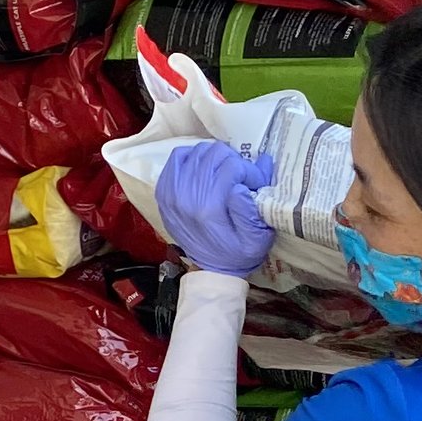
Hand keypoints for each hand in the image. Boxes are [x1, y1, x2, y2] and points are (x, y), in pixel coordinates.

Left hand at [155, 140, 274, 275]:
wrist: (211, 269)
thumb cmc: (238, 253)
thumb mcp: (257, 239)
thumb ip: (251, 210)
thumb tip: (242, 184)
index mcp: (209, 208)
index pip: (233, 166)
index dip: (250, 171)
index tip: (256, 183)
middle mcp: (186, 197)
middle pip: (215, 154)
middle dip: (235, 162)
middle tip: (241, 178)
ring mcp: (171, 192)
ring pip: (198, 151)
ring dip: (216, 159)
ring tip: (225, 174)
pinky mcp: (164, 191)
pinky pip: (178, 157)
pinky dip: (194, 157)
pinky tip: (205, 170)